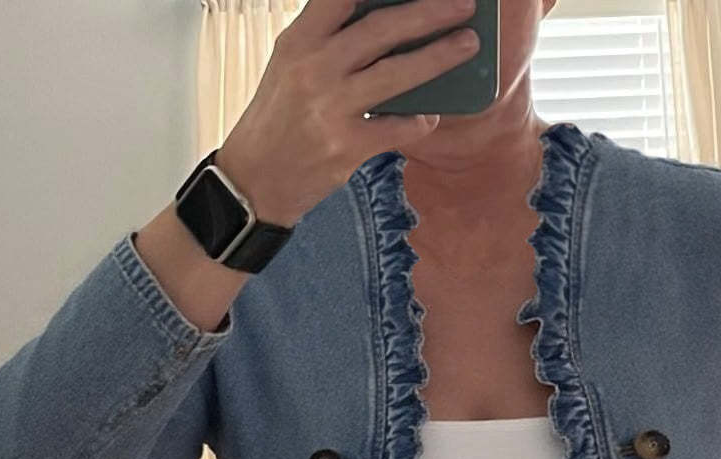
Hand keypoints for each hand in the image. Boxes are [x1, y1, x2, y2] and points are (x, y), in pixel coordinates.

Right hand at [216, 0, 479, 226]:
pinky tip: (431, 116)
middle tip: (464, 5)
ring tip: (467, 45)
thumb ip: (327, 38)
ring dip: (439, 57)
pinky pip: (396, 128)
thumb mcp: (290, 64)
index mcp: (299, 39)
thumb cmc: (278, 117)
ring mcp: (330, 108)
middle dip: (429, 13)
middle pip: (381, 29)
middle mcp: (314, 67)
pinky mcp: (345, 147)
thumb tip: (384, 19)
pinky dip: (419, 120)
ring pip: (396, 75)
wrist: (253, 179)